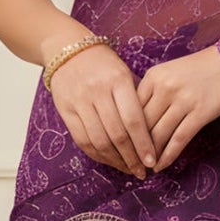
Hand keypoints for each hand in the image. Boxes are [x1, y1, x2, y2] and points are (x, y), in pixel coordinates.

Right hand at [48, 43, 156, 179]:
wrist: (67, 49)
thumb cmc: (104, 63)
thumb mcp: (124, 73)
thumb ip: (136, 100)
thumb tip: (153, 135)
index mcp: (118, 80)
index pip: (133, 119)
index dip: (144, 144)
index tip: (152, 161)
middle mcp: (98, 92)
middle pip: (117, 134)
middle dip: (132, 158)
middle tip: (142, 171)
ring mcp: (80, 102)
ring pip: (99, 141)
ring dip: (115, 160)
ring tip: (128, 169)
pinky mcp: (66, 110)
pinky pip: (83, 140)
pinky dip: (98, 155)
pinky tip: (110, 160)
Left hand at [136, 44, 219, 169]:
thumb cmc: (193, 71)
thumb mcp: (166, 73)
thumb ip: (149, 93)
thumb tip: (132, 124)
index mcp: (153, 77)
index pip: (131, 109)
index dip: (125, 131)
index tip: (121, 147)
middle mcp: (165, 89)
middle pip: (143, 124)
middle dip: (135, 147)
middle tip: (129, 163)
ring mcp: (183, 101)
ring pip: (159, 134)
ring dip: (150, 155)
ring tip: (144, 167)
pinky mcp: (200, 113)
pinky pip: (179, 139)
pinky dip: (168, 156)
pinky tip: (161, 166)